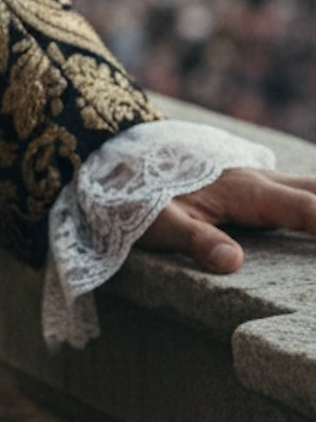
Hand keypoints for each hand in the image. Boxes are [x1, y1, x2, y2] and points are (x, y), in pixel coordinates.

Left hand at [136, 168, 315, 273]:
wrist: (124, 159)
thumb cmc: (141, 194)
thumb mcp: (160, 221)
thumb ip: (195, 239)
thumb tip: (232, 262)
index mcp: (244, 191)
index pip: (303, 208)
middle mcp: (258, 180)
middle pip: (315, 190)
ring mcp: (256, 180)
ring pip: (307, 186)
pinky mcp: (250, 187)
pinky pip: (293, 193)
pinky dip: (311, 204)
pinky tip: (309, 227)